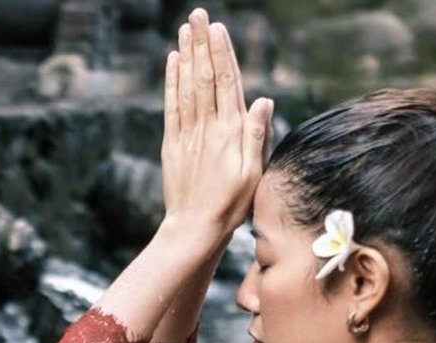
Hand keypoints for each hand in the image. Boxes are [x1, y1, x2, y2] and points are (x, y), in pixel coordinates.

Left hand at [160, 9, 273, 245]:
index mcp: (230, 132)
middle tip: (197, 15)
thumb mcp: (254, 173)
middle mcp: (207, 127)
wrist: (194, 229)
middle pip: (204, 77)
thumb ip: (256, 134)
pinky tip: (173, 61)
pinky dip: (171, 81)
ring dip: (186, 55)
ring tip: (185, 29)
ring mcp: (187, 134)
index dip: (222, 53)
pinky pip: (172, 106)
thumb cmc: (231, 204)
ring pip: (187, 86)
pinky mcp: (172, 144)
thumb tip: (263, 100)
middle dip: (201, 44)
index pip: (227, 83)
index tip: (217, 28)